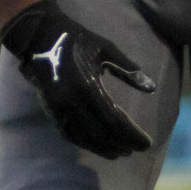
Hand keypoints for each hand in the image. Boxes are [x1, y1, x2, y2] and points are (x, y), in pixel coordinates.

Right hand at [1, 0, 154, 159]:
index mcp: (88, 86)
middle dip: (122, 144)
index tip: (147, 143)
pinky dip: (86, 144)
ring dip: (104, 149)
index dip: (132, 135)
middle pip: (102, 134)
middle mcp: (72, 102)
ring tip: (122, 153)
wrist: (39, 36)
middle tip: (139, 149)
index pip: (115, 121)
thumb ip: (129, 69)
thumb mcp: (106, 48)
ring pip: (84, 139)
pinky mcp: (51, 110)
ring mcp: (59, 108)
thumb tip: (152, 88)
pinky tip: (99, 147)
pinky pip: (69, 135)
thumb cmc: (77, 40)